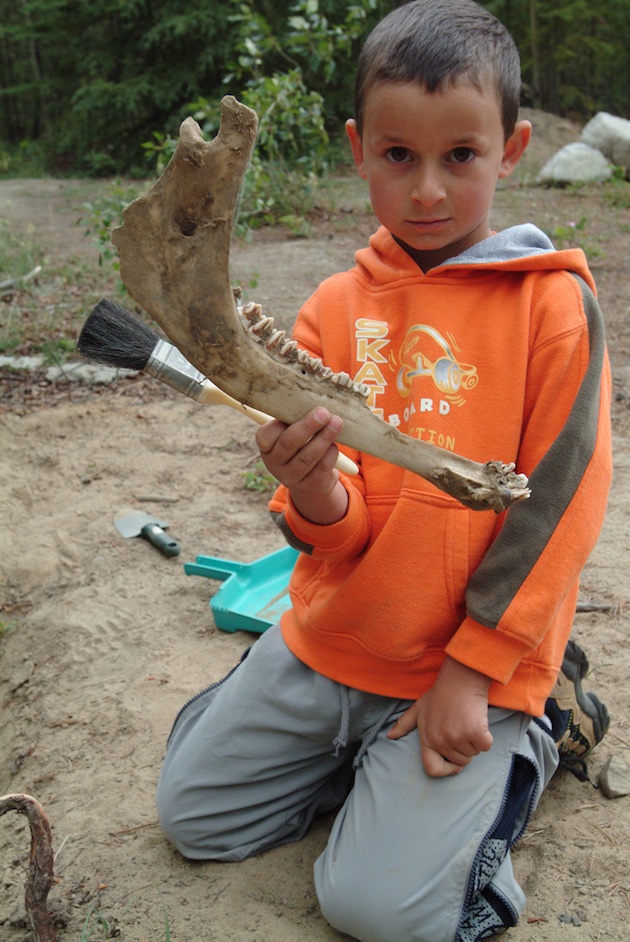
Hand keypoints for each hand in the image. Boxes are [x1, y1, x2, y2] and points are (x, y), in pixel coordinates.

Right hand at [256, 407, 348, 524]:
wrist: (312, 482)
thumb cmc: (302, 447)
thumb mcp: (292, 434)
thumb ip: (295, 419)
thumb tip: (313, 395)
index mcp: (267, 447)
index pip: (264, 436)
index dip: (276, 424)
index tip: (293, 409)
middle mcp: (275, 464)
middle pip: (289, 443)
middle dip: (307, 426)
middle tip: (323, 412)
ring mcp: (291, 477)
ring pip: (308, 456)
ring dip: (324, 437)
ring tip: (336, 422)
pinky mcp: (310, 485)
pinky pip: (322, 466)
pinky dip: (331, 452)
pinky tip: (335, 443)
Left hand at [388, 657, 492, 777]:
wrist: (459, 678)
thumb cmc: (440, 693)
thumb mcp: (418, 708)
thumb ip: (404, 724)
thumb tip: (390, 736)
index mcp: (426, 738)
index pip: (432, 769)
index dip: (446, 770)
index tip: (455, 763)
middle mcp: (440, 740)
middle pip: (460, 762)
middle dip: (464, 749)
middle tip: (462, 728)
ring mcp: (457, 737)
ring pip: (473, 754)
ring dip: (474, 742)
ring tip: (468, 721)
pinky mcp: (475, 732)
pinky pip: (485, 746)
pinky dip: (486, 737)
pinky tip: (478, 721)